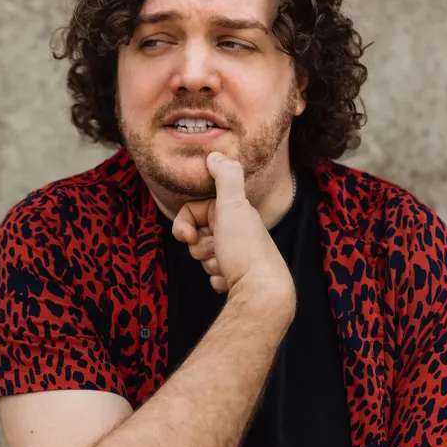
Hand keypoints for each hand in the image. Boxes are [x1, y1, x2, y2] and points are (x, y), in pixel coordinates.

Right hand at [172, 152, 294, 313]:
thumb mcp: (233, 206)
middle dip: (199, 246)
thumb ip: (225, 177)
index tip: (189, 236)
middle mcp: (236, 229)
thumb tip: (215, 154)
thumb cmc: (246, 250)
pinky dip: (218, 279)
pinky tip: (230, 279)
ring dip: (208, 263)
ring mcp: (236, 253)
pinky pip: (213, 275)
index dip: (185, 224)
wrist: (261, 292)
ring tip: (225, 266)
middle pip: (196, 233)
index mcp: (233, 211)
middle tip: (214, 251)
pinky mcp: (236, 275)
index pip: (193, 211)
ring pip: (203, 255)